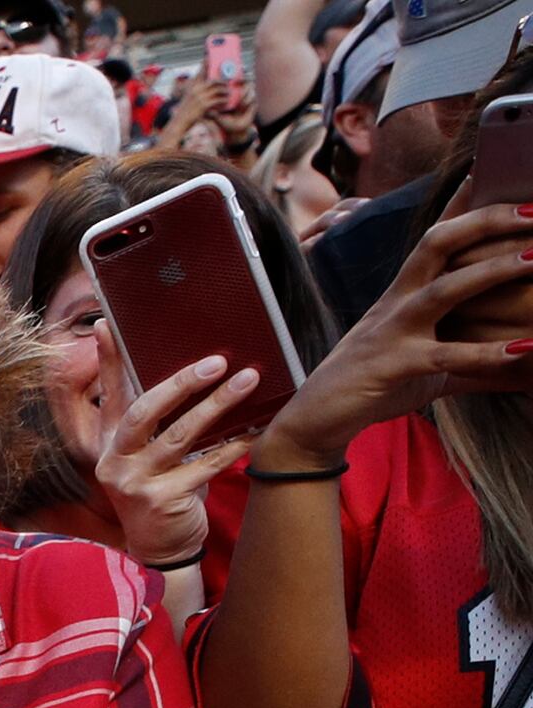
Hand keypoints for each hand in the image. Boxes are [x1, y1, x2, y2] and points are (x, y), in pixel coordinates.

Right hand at [91, 354, 260, 566]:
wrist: (159, 547)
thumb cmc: (159, 491)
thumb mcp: (146, 456)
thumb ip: (156, 423)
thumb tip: (191, 375)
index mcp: (108, 443)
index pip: (109, 394)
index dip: (107, 361)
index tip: (106, 326)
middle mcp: (115, 460)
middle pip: (143, 411)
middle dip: (181, 383)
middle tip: (216, 361)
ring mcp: (135, 482)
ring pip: (179, 436)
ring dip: (217, 406)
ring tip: (247, 381)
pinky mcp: (162, 500)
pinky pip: (205, 466)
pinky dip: (233, 446)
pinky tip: (256, 429)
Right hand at [261, 189, 532, 465]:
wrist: (314, 421)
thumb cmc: (374, 385)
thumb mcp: (428, 362)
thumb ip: (474, 355)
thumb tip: (526, 358)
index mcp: (404, 292)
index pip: (437, 234)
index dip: (464, 200)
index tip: (491, 168)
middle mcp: (397, 301)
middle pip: (438, 242)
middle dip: (486, 220)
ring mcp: (392, 332)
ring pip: (443, 289)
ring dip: (492, 270)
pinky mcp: (393, 367)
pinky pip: (444, 356)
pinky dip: (485, 353)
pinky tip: (522, 349)